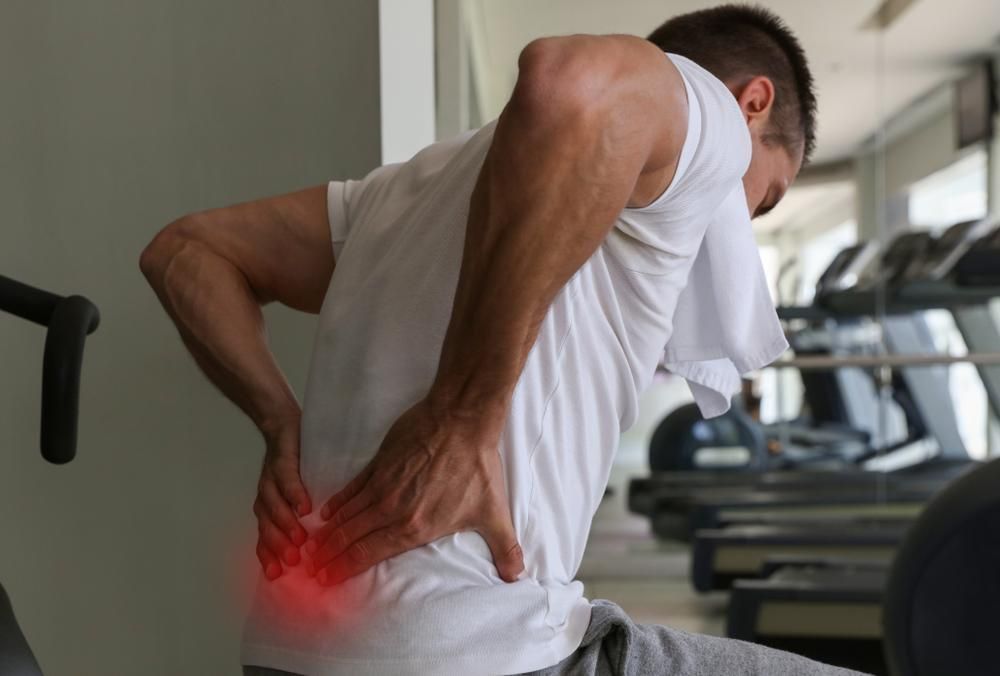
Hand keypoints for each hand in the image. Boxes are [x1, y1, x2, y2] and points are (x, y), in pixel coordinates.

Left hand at [253, 414, 312, 579]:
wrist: (284, 427)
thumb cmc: (296, 467)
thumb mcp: (295, 497)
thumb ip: (299, 521)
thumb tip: (317, 552)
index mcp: (268, 511)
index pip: (264, 538)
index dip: (268, 556)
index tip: (277, 576)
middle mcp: (265, 497)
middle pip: (266, 525)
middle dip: (278, 544)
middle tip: (293, 560)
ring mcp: (271, 479)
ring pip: (273, 505)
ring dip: (285, 523)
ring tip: (301, 537)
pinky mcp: (281, 461)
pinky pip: (286, 479)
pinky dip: (294, 494)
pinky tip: (306, 506)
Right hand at [304, 398, 523, 585]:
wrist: (462, 420)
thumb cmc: (477, 466)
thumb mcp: (493, 512)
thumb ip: (504, 547)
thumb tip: (517, 576)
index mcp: (416, 527)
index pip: (371, 554)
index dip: (346, 569)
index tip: (328, 580)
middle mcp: (393, 509)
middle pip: (352, 538)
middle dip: (329, 556)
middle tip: (311, 569)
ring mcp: (384, 485)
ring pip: (348, 515)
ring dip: (328, 533)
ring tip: (312, 546)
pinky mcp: (380, 463)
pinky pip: (353, 487)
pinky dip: (338, 501)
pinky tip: (327, 511)